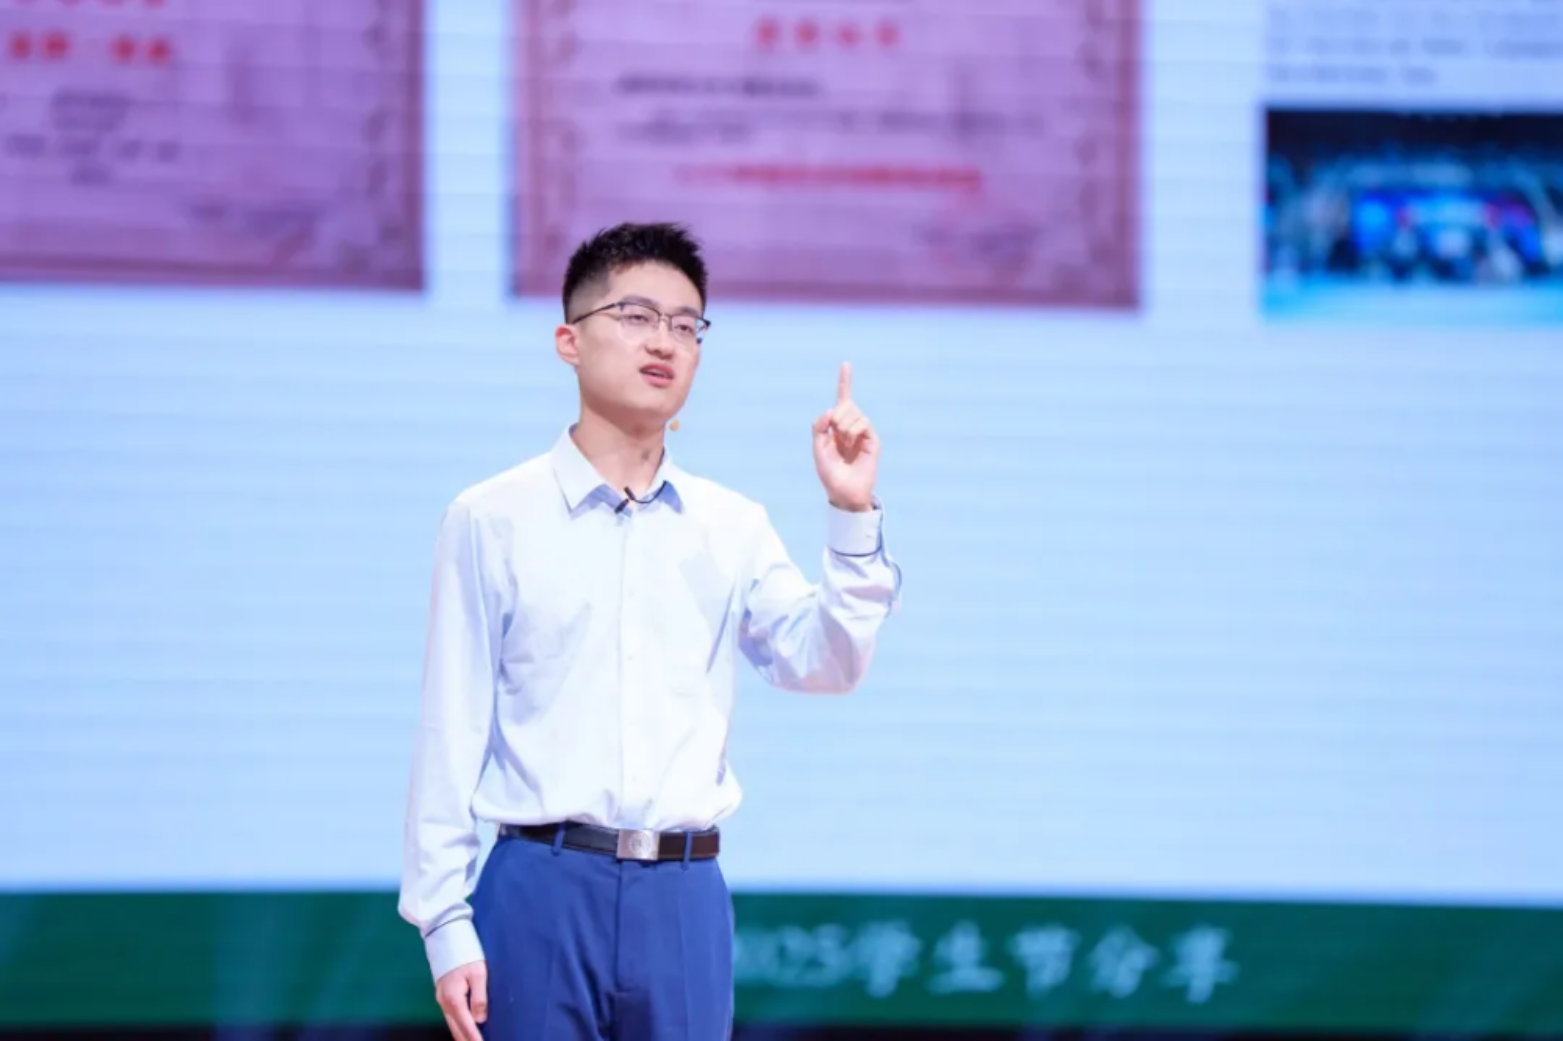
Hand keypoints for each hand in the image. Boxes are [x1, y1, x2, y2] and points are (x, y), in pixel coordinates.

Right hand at [435, 961, 487, 1040]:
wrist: (445, 937)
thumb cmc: (466, 953)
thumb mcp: (478, 973)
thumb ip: (480, 997)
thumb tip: (480, 1020)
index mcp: (454, 999)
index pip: (466, 1025)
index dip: (474, 1038)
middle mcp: (444, 1002)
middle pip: (455, 1028)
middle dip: (465, 1040)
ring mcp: (441, 999)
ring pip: (451, 1023)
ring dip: (461, 1035)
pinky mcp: (442, 995)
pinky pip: (450, 1016)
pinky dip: (457, 1026)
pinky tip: (463, 1030)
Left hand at [812, 362, 878, 511]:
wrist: (845, 492)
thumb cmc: (830, 474)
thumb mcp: (818, 450)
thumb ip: (818, 429)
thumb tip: (830, 411)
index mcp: (837, 427)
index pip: (842, 400)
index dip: (845, 382)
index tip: (846, 364)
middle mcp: (851, 426)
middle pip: (845, 404)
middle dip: (836, 415)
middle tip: (833, 431)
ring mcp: (863, 432)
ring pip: (853, 412)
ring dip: (843, 427)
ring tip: (844, 445)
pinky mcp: (873, 439)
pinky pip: (863, 422)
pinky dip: (853, 431)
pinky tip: (851, 444)